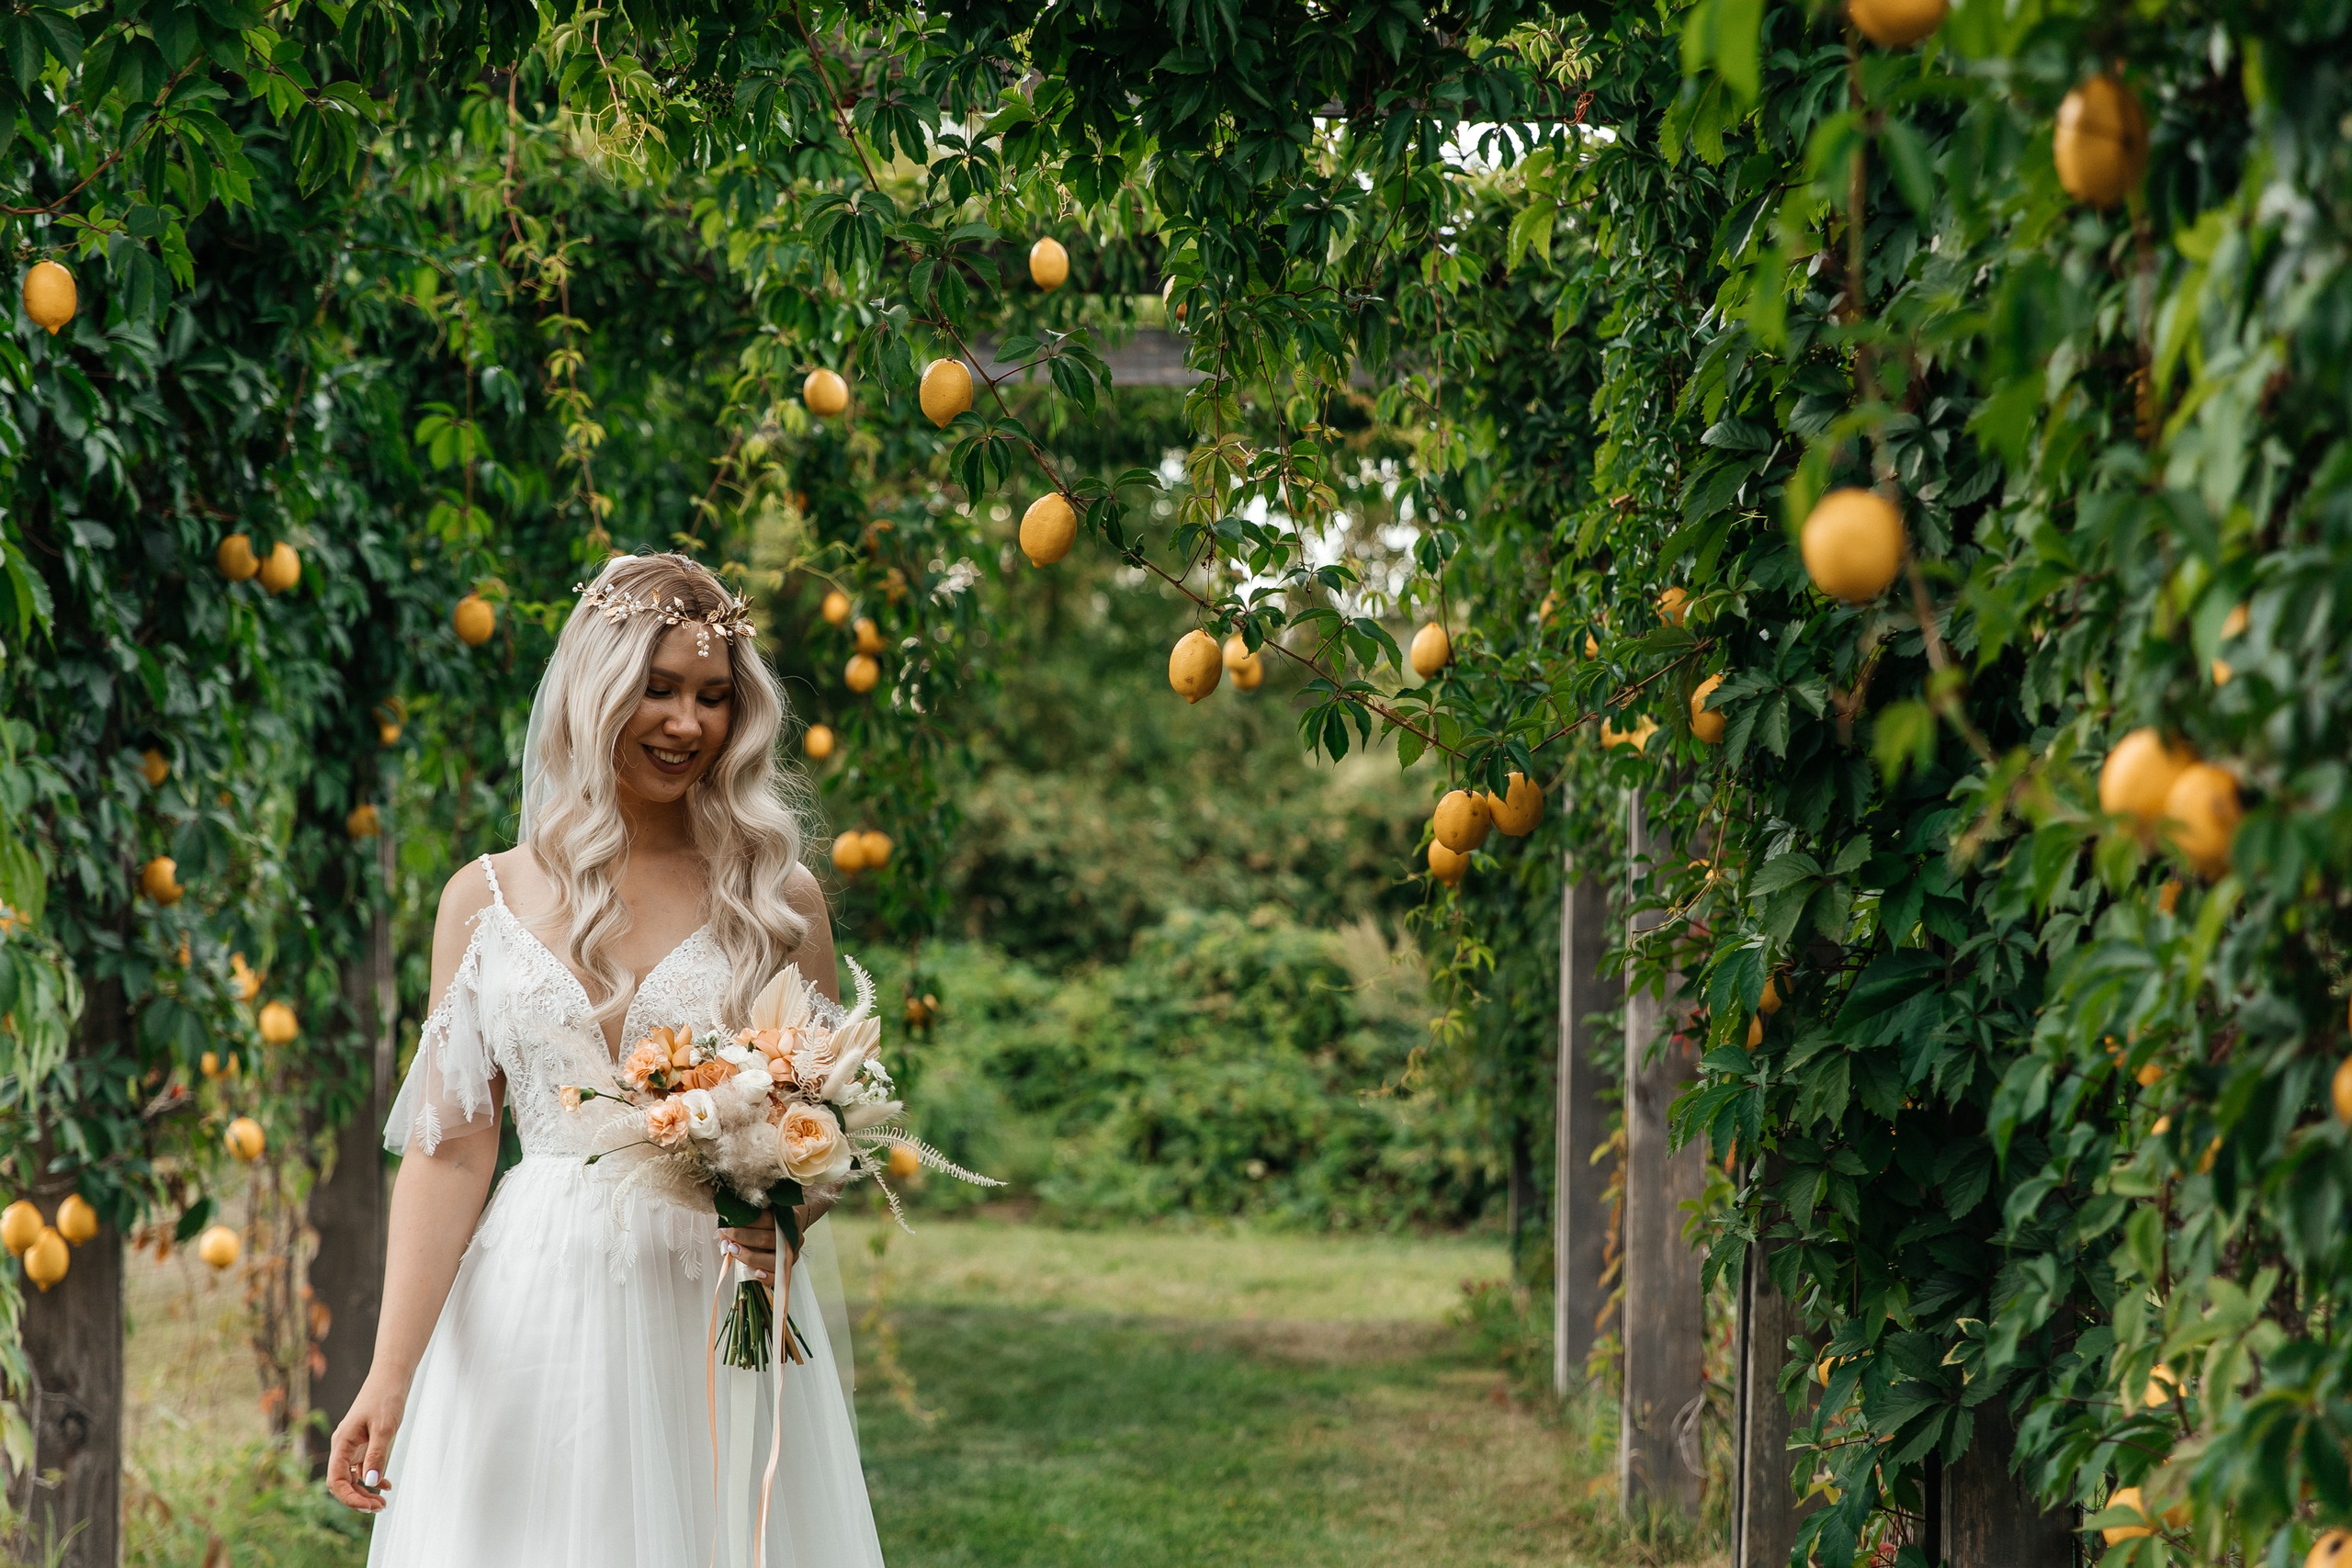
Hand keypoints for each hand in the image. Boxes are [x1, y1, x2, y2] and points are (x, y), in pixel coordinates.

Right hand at [326, 1372, 405, 1511]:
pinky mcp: (363, 1444)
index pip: (335, 1480)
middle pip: (342, 1483)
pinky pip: (362, 1468)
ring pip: (352, 1478)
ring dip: (364, 1492)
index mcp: (341, 1443)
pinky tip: (386, 1485)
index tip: (368, 1506)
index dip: (348, 1497)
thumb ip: (377, 1454)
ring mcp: (352, 1446)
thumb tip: (370, 1482)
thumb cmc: (386, 1398)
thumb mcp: (384, 1427)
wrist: (391, 1377)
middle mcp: (343, 1447)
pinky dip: (372, 1479)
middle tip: (380, 1507)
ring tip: (383, 1503)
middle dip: (357, 1498)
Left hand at [720, 1211, 785, 1283]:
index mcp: (787, 1218)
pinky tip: (757, 1273)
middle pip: (767, 1239)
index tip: (729, 1224)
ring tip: (734, 1252)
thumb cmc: (769, 1223)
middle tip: (729, 1237)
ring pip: (772, 1259)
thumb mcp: (759, 1216)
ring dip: (750, 1257)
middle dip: (743, 1238)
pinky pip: (779, 1276)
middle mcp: (792, 1236)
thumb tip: (724, 1239)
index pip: (767, 1219)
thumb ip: (741, 1223)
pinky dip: (768, 1277)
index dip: (746, 1222)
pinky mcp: (789, 1267)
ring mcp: (792, 1252)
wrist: (786, 1230)